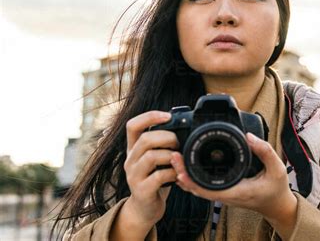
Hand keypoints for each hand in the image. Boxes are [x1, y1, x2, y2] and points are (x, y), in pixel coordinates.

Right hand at [122, 111, 178, 231]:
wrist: (145, 208)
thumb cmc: (155, 179)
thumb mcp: (155, 159)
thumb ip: (162, 144)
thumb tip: (183, 126)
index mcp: (133, 148)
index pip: (132, 125)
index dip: (150, 116)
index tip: (168, 116)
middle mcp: (130, 160)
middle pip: (145, 139)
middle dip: (167, 137)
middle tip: (179, 143)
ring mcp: (134, 176)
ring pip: (151, 156)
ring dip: (171, 155)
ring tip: (179, 160)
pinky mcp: (142, 190)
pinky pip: (158, 176)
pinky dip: (172, 173)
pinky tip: (178, 175)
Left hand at [170, 133, 296, 224]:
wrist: (278, 205)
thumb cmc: (277, 189)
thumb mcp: (277, 168)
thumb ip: (265, 151)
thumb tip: (249, 136)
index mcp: (237, 191)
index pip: (208, 189)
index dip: (191, 180)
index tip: (180, 166)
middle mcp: (227, 195)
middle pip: (198, 188)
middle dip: (183, 174)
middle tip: (173, 157)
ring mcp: (224, 194)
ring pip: (199, 189)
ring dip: (186, 176)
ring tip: (176, 160)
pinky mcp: (224, 191)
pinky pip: (204, 187)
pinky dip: (193, 179)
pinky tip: (187, 168)